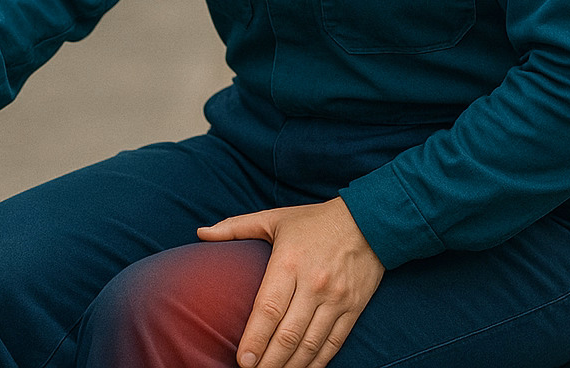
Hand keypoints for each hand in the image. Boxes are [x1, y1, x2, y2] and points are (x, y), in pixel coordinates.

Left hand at [197, 198, 384, 367]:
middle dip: (268, 362)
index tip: (242, 360)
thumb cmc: (314, 221)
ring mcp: (335, 299)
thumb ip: (236, 227)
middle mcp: (313, 284)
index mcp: (289, 262)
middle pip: (288, 335)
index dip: (254, 339)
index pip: (268, 309)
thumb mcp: (274, 218)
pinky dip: (317, 364)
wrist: (368, 221)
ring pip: (310, 345)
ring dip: (290, 367)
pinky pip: (333, 344)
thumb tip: (201, 233)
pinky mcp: (352, 309)